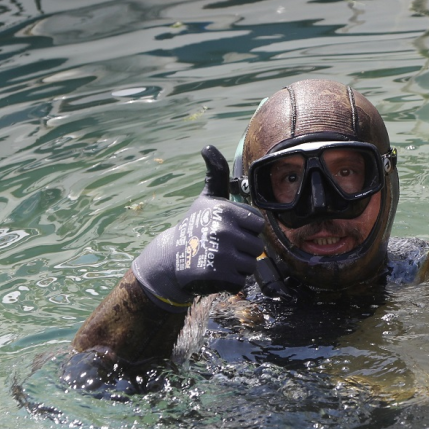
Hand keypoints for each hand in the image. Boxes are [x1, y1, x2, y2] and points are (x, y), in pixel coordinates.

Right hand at [132, 146, 265, 310]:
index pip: (258, 225)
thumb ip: (216, 173)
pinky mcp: (216, 275)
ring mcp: (220, 253)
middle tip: (221, 247)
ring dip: (237, 266)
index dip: (245, 230)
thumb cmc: (195, 225)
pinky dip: (229, 281)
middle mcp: (224, 230)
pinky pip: (240, 281)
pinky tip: (214, 273)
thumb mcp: (207, 198)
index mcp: (226, 210)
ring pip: (251, 265)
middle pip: (257, 247)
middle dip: (242, 250)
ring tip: (218, 259)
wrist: (170, 258)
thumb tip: (207, 146)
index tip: (226, 229)